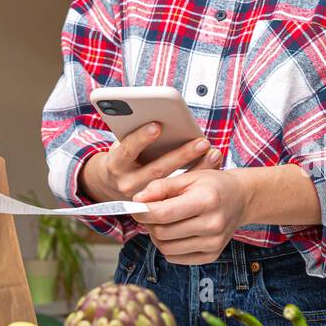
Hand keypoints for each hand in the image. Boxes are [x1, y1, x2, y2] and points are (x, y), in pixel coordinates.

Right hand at [78, 123, 222, 202]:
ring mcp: (142, 198)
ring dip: (195, 168)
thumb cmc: (125, 156)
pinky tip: (211, 166)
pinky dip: (196, 180)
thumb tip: (159, 118)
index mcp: (116, 163)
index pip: (127, 150)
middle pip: (156, 170)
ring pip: (171, 185)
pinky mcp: (155, 206)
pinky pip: (179, 194)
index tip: (157, 125)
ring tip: (213, 153)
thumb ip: (137, 134)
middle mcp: (127, 183)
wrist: (113, 185)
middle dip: (181, 155)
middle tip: (202, 142)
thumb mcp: (124, 143)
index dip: (141, 138)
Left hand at [131, 169, 250, 264]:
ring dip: (157, 236)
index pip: (163, 214)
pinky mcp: (212, 255)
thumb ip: (160, 187)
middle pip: (162, 233)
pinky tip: (175, 233)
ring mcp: (214, 243)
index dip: (142, 212)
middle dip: (149, 223)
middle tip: (150, 213)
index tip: (134, 207)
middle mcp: (213, 224)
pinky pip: (175, 258)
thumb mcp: (188, 177)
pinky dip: (168, 247)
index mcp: (206, 201)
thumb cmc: (211, 185)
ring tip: (163, 222)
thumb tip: (136, 201)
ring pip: (166, 248)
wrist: (241, 198)